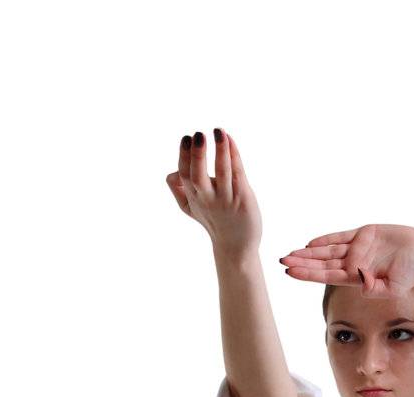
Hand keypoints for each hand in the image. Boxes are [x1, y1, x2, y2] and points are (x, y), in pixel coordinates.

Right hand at [165, 129, 261, 257]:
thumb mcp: (191, 209)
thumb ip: (179, 190)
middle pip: (197, 176)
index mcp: (193, 198)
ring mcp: (226, 199)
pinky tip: (230, 140)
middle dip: (197, 155)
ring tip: (218, 131)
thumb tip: (170, 174)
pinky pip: (237, 174)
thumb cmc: (214, 222)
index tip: (187, 137)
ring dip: (220, 151)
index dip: (184, 156)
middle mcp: (207, 199)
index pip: (183, 175)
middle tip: (198, 134)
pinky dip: (234, 155)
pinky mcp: (243, 198)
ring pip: (222, 173)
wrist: (236, 248)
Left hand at [279, 224, 413, 297]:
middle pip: (322, 263)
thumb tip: (360, 283)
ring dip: (309, 252)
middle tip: (282, 262)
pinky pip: (341, 237)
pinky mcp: (365, 233)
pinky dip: (326, 239)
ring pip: (328, 250)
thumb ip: (377, 288)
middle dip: (303, 263)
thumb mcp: (395, 287)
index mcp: (358, 277)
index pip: (327, 276)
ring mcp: (358, 247)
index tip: (291, 272)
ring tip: (290, 254)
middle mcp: (354, 263)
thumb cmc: (413, 273)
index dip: (308, 273)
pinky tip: (311, 243)